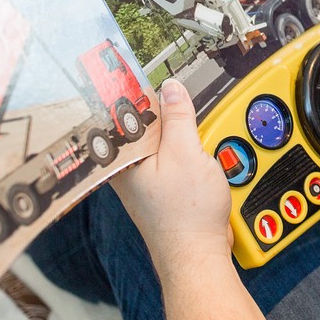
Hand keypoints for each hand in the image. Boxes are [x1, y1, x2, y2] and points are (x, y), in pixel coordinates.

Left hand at [112, 79, 232, 277]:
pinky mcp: (161, 188)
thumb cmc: (186, 217)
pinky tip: (200, 152)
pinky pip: (171, 157)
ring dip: (179, 132)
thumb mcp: (188, 155)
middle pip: (143, 124)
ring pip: (160, 140)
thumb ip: (178, 119)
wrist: (198, 255)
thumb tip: (171, 89)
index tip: (134, 65)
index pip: (119, 113)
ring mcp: (143, 179)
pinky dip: (187, 150)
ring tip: (190, 125)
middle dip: (164, 111)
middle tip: (175, 92)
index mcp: (122, 159)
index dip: (129, 88)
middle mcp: (127, 168)